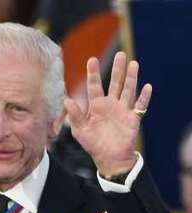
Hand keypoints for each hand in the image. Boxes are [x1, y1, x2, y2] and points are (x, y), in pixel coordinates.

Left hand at [64, 51, 151, 178]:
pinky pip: (140, 105)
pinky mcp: (133, 118)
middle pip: (115, 83)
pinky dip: (144, 97)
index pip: (94, 86)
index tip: (92, 59)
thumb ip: (75, 115)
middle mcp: (110, 105)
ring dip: (131, 78)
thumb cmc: (93, 144)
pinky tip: (147, 87)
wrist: (109, 158)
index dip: (93, 73)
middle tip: (120, 54)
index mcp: (96, 106)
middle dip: (117, 69)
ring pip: (128, 90)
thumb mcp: (80, 130)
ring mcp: (123, 110)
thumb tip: (66, 100)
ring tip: (133, 63)